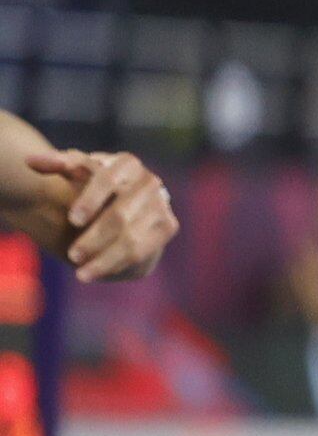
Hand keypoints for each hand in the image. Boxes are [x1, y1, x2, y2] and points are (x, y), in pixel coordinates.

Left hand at [28, 150, 173, 280]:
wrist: (125, 202)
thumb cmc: (94, 185)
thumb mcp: (76, 172)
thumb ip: (55, 165)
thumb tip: (31, 161)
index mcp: (126, 163)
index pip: (108, 180)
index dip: (90, 200)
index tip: (72, 220)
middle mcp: (149, 182)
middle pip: (119, 215)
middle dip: (94, 238)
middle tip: (71, 255)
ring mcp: (162, 205)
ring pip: (132, 238)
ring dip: (104, 258)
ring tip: (80, 273)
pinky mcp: (169, 226)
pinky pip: (143, 251)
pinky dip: (116, 264)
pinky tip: (95, 273)